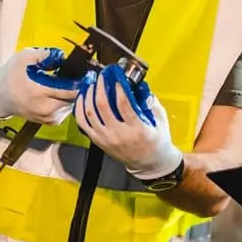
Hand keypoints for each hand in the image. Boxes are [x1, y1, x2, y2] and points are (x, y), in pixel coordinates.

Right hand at [0, 47, 78, 124]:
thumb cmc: (10, 76)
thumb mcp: (22, 58)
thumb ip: (42, 54)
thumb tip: (60, 54)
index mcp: (39, 92)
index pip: (70, 91)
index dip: (82, 82)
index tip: (87, 74)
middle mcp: (45, 108)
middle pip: (74, 99)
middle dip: (78, 87)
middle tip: (79, 76)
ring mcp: (47, 117)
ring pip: (72, 105)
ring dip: (73, 94)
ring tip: (67, 83)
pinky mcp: (49, 122)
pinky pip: (66, 111)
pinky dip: (67, 102)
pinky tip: (60, 93)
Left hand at [76, 64, 182, 180]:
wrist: (149, 164)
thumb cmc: (157, 141)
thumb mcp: (161, 121)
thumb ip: (151, 103)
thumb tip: (140, 87)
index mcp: (137, 128)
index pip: (123, 104)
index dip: (118, 88)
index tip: (117, 77)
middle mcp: (119, 134)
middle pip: (103, 106)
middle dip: (100, 87)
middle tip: (102, 76)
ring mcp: (106, 138)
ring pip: (90, 114)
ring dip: (89, 96)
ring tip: (92, 84)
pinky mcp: (98, 142)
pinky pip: (83, 124)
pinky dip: (80, 109)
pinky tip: (82, 99)